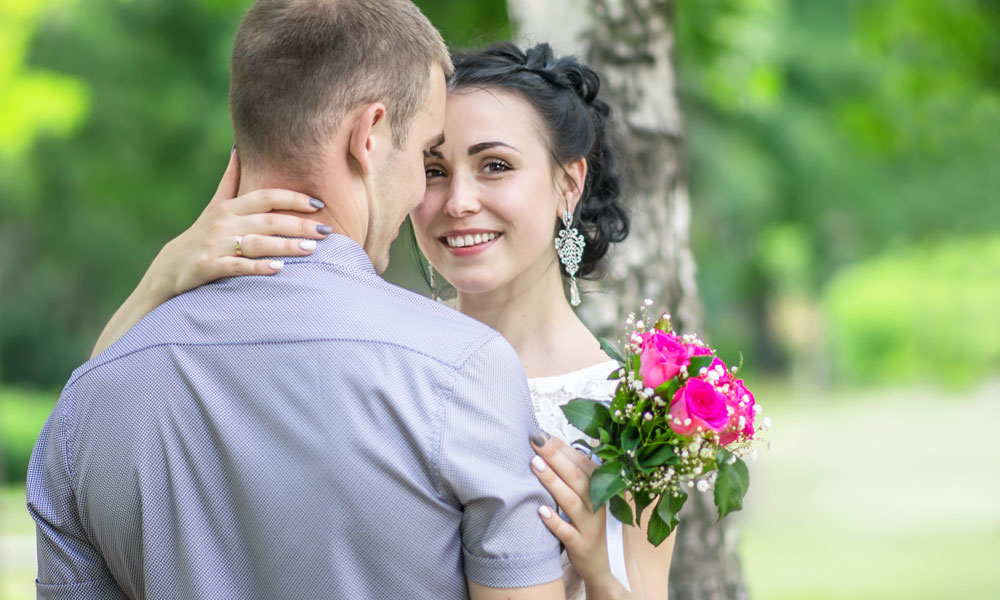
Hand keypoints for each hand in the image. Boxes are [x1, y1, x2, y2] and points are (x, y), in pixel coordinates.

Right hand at [154, 149, 332, 296]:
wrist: (170, 267)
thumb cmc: (201, 234)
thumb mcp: (214, 205)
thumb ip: (231, 180)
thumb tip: (239, 148)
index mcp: (229, 207)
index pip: (266, 197)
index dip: (293, 198)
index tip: (318, 204)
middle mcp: (224, 222)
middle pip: (268, 220)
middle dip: (299, 225)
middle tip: (326, 231)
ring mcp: (216, 244)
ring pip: (257, 243)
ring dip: (285, 246)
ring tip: (311, 250)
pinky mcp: (209, 266)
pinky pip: (238, 266)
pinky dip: (258, 267)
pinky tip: (279, 268)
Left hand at [530, 434, 629, 598]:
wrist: (599, 564)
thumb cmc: (586, 523)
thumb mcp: (587, 497)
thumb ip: (573, 475)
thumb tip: (549, 446)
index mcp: (601, 489)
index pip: (583, 462)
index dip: (563, 448)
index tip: (543, 434)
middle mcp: (597, 504)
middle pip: (577, 477)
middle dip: (555, 456)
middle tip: (536, 440)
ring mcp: (590, 526)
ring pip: (572, 501)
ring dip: (553, 482)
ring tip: (535, 465)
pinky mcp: (581, 545)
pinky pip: (568, 533)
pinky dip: (555, 521)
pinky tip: (540, 510)